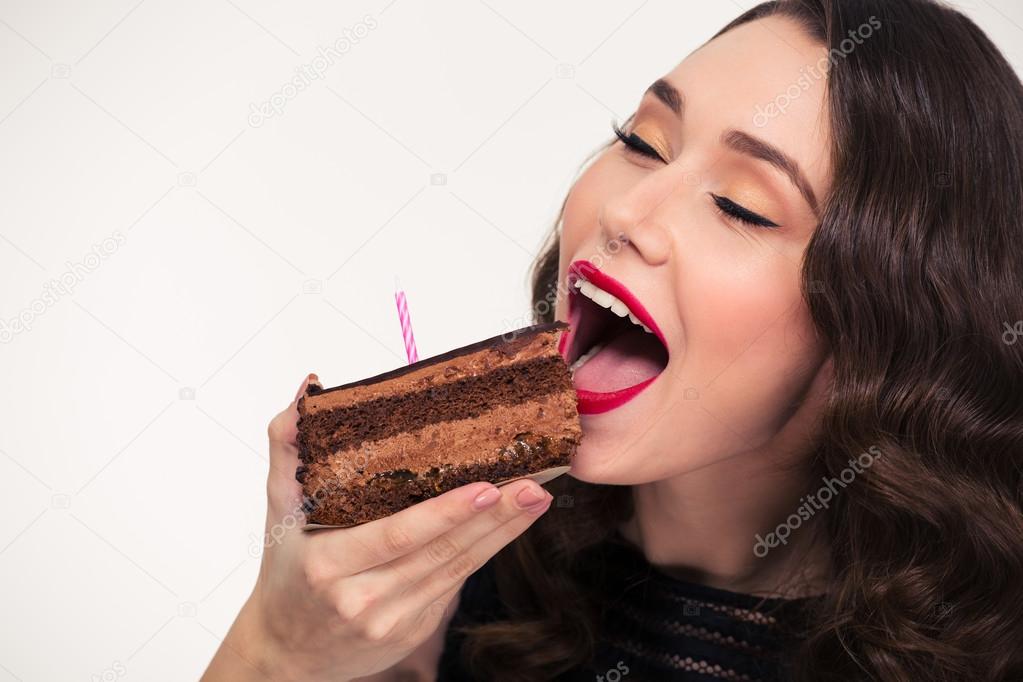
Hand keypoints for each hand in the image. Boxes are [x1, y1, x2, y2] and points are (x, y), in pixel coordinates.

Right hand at [201, 374, 553, 681]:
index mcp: (328, 565)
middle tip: (532, 483)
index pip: (396, 536)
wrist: (287, 652)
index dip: (444, 514)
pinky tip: (511, 524)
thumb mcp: (278, 511)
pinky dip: (487, 551)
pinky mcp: (415, 629)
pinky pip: (456, 584)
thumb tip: (310, 387)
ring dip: (502, 532)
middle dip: (494, 517)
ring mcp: (393, 619)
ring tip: (536, 496)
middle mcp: (363, 598)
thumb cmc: (287, 573)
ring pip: (458, 569)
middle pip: (440, 552)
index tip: (484, 486)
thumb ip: (290, 447)